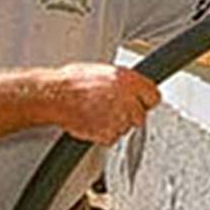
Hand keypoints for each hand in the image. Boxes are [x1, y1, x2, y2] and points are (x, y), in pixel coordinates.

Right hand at [45, 64, 160, 144]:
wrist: (55, 96)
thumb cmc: (73, 81)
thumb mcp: (104, 71)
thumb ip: (123, 81)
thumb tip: (132, 87)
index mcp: (129, 81)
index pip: (154, 96)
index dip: (145, 100)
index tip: (141, 102)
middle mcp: (127, 100)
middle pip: (141, 116)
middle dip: (129, 114)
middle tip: (113, 109)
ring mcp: (119, 118)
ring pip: (126, 128)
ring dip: (115, 124)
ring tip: (97, 112)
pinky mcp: (108, 134)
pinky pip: (112, 138)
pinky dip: (103, 134)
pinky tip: (92, 122)